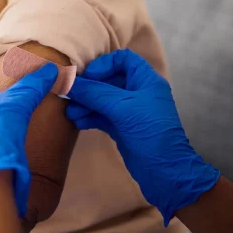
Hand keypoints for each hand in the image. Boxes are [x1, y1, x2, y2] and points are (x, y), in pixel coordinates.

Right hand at [67, 50, 219, 225]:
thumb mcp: (122, 108)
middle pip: (108, 79)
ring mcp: (129, 111)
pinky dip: (89, 117)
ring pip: (102, 99)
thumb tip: (67, 82)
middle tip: (69, 94)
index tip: (88, 77)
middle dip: (89, 87)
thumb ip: (95, 93)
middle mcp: (138, 92)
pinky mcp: (122, 128)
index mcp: (146, 80)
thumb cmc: (150, 133)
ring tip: (69, 112)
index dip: (104, 64)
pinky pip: (102, 116)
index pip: (122, 59)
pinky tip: (76, 122)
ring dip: (85, 103)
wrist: (165, 173)